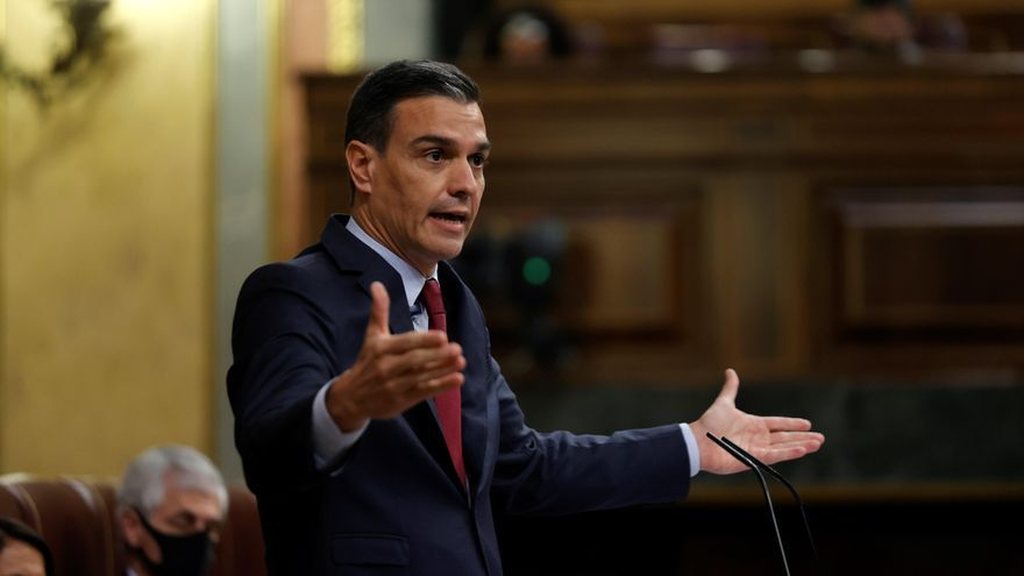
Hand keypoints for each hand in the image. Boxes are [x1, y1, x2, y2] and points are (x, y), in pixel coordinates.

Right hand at [326, 281, 466, 431]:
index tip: (442, 336)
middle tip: (457, 348)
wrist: (350, 397)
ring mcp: (393, 386)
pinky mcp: (400, 401)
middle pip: (414, 361)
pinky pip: (423, 393)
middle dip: (437, 356)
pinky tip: (457, 379)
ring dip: (442, 370)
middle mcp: (386, 367)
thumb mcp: (372, 335)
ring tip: (461, 362)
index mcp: (380, 349)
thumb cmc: (367, 361)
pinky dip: (441, 386)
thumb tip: (377, 284)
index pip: (405, 343)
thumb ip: (379, 311)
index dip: (424, 341)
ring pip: (421, 377)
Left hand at [689, 369, 823, 474]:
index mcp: (754, 424)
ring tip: (817, 444)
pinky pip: (775, 455)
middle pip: (785, 437)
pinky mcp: (754, 458)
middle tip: (820, 438)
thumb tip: (730, 371)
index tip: (807, 424)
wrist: (699, 442)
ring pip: (784, 447)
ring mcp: (757, 449)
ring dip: (802, 445)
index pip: (778, 424)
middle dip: (803, 437)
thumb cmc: (710, 424)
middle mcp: (758, 437)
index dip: (792, 424)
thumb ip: (730, 388)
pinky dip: (789, 453)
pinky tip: (803, 449)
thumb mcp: (724, 403)